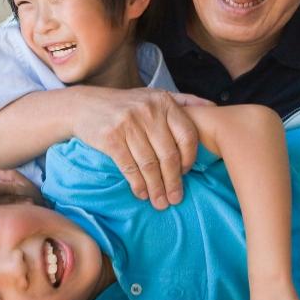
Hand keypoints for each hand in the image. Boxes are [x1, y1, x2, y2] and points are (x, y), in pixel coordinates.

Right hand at [69, 87, 211, 209]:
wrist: (84, 105)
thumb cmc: (127, 105)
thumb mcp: (155, 96)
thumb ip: (184, 100)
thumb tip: (214, 106)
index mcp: (164, 102)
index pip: (187, 135)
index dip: (190, 159)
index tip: (187, 174)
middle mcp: (148, 111)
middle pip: (169, 154)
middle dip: (174, 182)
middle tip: (175, 199)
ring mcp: (128, 123)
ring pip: (149, 164)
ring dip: (156, 188)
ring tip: (160, 203)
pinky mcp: (110, 138)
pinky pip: (129, 167)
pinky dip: (138, 185)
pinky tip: (142, 194)